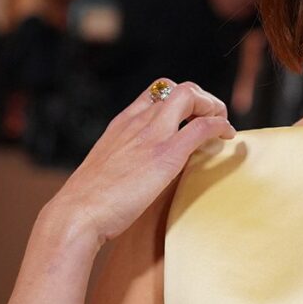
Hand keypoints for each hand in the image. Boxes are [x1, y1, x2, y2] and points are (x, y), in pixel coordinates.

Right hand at [44, 80, 235, 246]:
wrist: (75, 216)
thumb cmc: (87, 203)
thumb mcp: (105, 168)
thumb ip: (124, 159)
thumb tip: (139, 171)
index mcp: (122, 123)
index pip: (156, 91)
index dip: (181, 99)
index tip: (191, 116)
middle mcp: (137, 122)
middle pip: (178, 88)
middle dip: (202, 99)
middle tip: (213, 119)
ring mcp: (152, 135)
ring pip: (191, 96)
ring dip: (213, 107)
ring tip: (222, 125)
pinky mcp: (166, 155)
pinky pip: (203, 126)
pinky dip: (221, 126)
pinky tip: (228, 137)